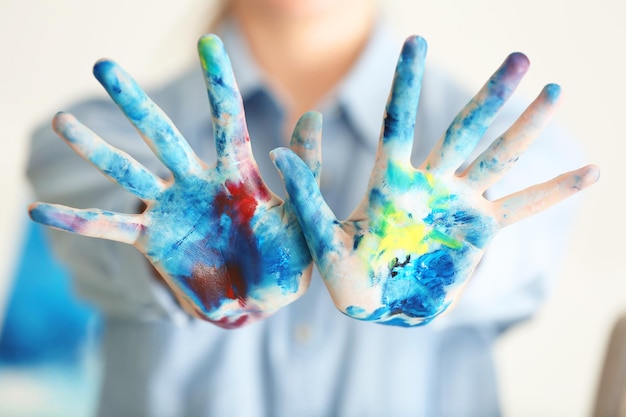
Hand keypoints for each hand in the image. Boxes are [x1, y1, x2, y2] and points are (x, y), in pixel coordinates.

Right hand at [28, 35, 321, 328]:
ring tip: (63, 121)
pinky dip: (77, 222)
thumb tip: (313, 112)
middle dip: (134, 103)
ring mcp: (172, 210)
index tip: (209, 45)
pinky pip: (110, 228)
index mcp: (237, 176)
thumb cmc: (287, 259)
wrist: (260, 301)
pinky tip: (39, 211)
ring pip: (128, 172)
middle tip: (104, 65)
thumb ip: (306, 167)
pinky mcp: (153, 240)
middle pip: (162, 135)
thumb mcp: (302, 213)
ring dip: (96, 149)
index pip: (228, 120)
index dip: (219, 83)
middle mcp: (197, 184)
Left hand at [271, 35, 599, 326]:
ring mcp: (459, 205)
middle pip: (465, 129)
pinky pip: (525, 207)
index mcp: (392, 181)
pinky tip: (591, 171)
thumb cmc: (348, 279)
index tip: (415, 43)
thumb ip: (308, 196)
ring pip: (499, 157)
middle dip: (492, 93)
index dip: (407, 84)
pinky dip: (555, 190)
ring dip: (527, 127)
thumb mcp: (324, 239)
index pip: (399, 122)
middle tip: (521, 57)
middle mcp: (430, 184)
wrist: (379, 309)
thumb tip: (279, 151)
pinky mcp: (482, 231)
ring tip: (554, 92)